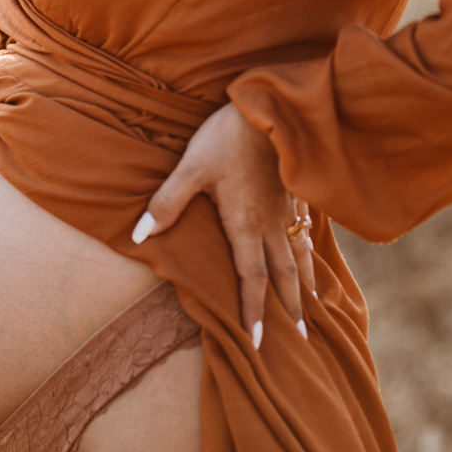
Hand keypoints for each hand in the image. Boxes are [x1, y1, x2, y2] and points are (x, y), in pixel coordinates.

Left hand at [131, 102, 314, 348]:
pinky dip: (309, 249)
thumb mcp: (191, 167)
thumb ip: (167, 202)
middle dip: (289, 309)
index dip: (252, 311)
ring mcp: (287, 208)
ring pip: (299, 254)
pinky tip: (311, 253)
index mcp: (245, 224)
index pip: (250, 278)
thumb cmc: (227, 138)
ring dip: (304, 285)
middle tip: (302, 342)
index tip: (258, 344)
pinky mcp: (294, 190)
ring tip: (313, 309)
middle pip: (282, 275)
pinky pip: (305, 230)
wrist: (271, 108)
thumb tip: (139, 235)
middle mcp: (270, 223)